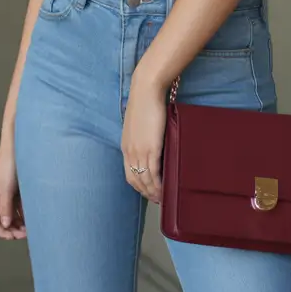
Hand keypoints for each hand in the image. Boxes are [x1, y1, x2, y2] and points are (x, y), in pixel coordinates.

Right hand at [0, 143, 26, 240]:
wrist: (18, 146)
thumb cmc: (9, 164)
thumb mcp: (6, 187)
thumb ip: (6, 206)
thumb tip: (5, 225)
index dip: (2, 232)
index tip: (14, 237)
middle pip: (3, 220)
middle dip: (13, 229)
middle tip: (26, 234)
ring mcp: (9, 195)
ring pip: (12, 215)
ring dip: (20, 223)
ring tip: (31, 227)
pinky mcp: (18, 190)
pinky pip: (20, 207)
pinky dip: (25, 214)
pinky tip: (33, 217)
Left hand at [122, 71, 166, 204]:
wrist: (146, 91)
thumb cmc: (144, 103)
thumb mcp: (138, 125)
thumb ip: (142, 137)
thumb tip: (151, 142)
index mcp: (125, 147)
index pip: (129, 174)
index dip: (139, 186)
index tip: (148, 192)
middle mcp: (129, 152)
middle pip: (136, 180)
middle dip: (146, 192)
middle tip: (157, 200)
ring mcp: (139, 151)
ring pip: (145, 179)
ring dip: (153, 191)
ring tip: (163, 198)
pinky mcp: (150, 148)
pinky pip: (153, 173)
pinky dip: (159, 184)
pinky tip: (165, 189)